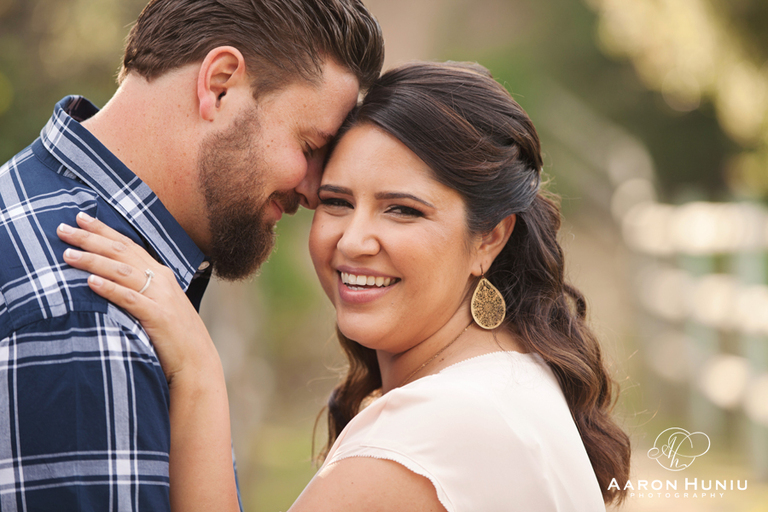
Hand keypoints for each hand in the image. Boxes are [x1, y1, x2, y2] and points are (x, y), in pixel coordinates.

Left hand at [57, 212, 217, 384]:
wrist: (197, 362)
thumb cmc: (174, 338)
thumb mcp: (160, 306)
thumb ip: (140, 290)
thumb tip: (110, 280)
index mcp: (162, 275)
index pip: (128, 245)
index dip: (104, 229)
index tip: (80, 218)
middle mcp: (162, 280)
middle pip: (121, 252)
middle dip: (91, 238)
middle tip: (63, 230)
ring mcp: (161, 297)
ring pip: (123, 271)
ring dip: (94, 261)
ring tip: (68, 255)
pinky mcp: (158, 317)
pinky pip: (130, 299)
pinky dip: (110, 289)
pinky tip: (90, 283)